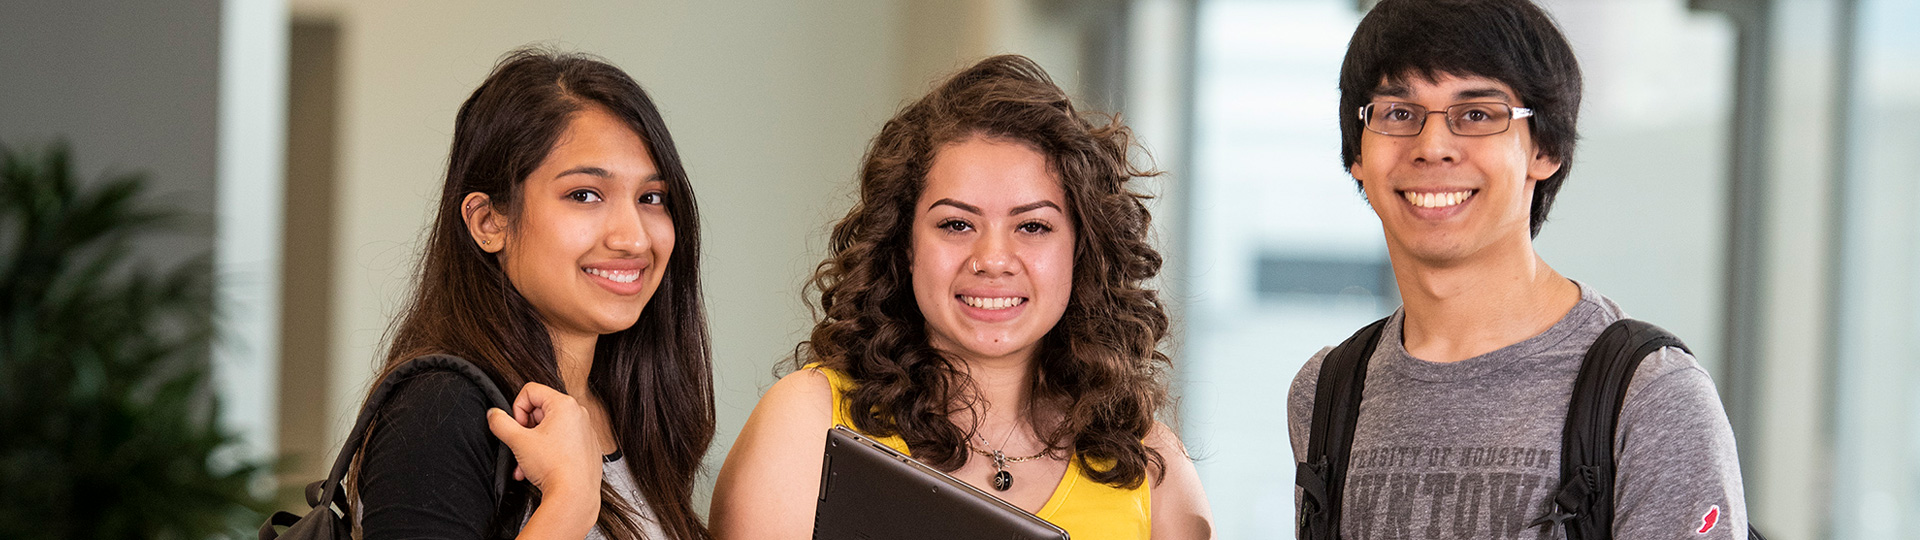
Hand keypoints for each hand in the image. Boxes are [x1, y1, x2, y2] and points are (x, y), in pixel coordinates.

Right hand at [486, 382, 603, 501]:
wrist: (574, 494)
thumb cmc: (553, 466)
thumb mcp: (518, 441)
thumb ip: (500, 423)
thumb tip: (493, 414)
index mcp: (565, 404)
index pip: (530, 391)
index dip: (517, 409)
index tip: (517, 428)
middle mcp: (579, 413)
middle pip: (540, 410)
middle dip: (525, 430)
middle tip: (521, 445)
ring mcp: (585, 431)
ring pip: (550, 429)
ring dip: (532, 445)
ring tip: (525, 463)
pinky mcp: (587, 447)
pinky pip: (563, 442)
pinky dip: (548, 452)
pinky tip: (539, 468)